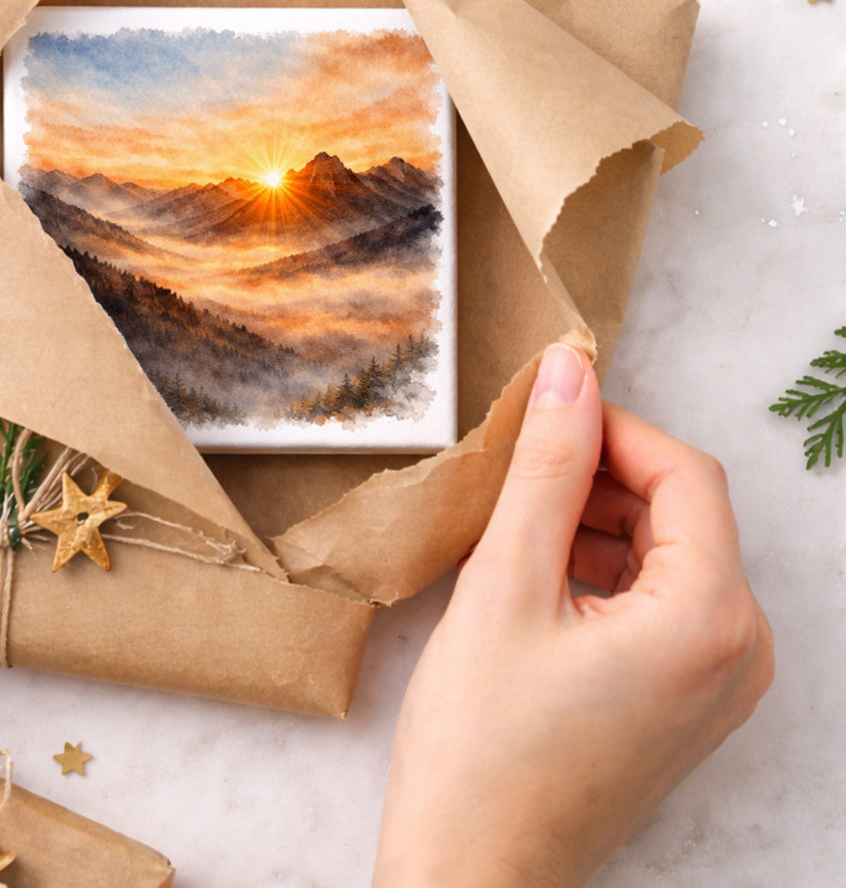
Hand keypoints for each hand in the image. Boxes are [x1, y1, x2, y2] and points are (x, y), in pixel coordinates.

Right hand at [373, 343, 774, 887]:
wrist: (471, 872)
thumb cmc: (481, 746)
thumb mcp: (505, 583)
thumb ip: (545, 468)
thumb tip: (569, 372)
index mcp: (711, 619)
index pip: (684, 473)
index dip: (611, 428)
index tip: (541, 413)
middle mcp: (739, 653)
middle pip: (681, 512)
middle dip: (599, 478)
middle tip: (513, 476)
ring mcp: (718, 684)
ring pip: (666, 555)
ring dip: (595, 523)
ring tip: (512, 531)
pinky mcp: (686, 702)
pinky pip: (660, 603)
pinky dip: (601, 572)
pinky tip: (533, 580)